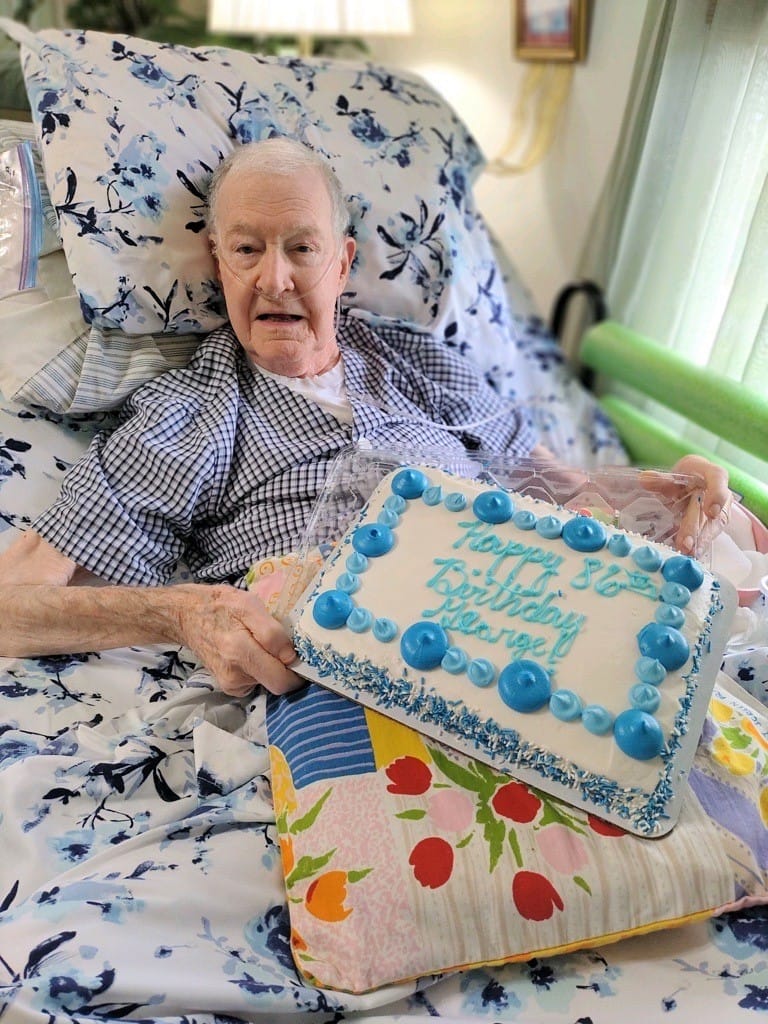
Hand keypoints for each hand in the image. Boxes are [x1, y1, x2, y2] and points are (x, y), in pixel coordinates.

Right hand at [172, 584, 302, 696]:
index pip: (281, 679)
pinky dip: (259, 669)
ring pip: (267, 681)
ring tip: (258, 644)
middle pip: (276, 684)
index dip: (296, 668)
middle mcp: (234, 675)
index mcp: (240, 652)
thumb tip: (290, 657)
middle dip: (286, 669)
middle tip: (282, 648)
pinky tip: (249, 652)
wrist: (186, 616)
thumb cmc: (221, 606)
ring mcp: (230, 684)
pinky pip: (256, 682)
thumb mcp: (250, 605)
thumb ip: (272, 632)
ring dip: (270, 666)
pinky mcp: (229, 686)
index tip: (297, 652)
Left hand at [642, 455, 732, 554]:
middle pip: (712, 511)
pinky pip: (706, 536)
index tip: (710, 511)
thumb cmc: (687, 475)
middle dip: (697, 528)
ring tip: (686, 553)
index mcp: (712, 474)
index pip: (718, 480)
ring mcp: (720, 512)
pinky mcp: (713, 525)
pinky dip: (697, 547)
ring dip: (698, 542)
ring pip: (710, 527)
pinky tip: (688, 557)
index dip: (716, 495)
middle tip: (686, 544)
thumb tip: (644, 479)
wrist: (697, 481)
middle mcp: (721, 494)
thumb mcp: (675, 474)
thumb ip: (661, 479)